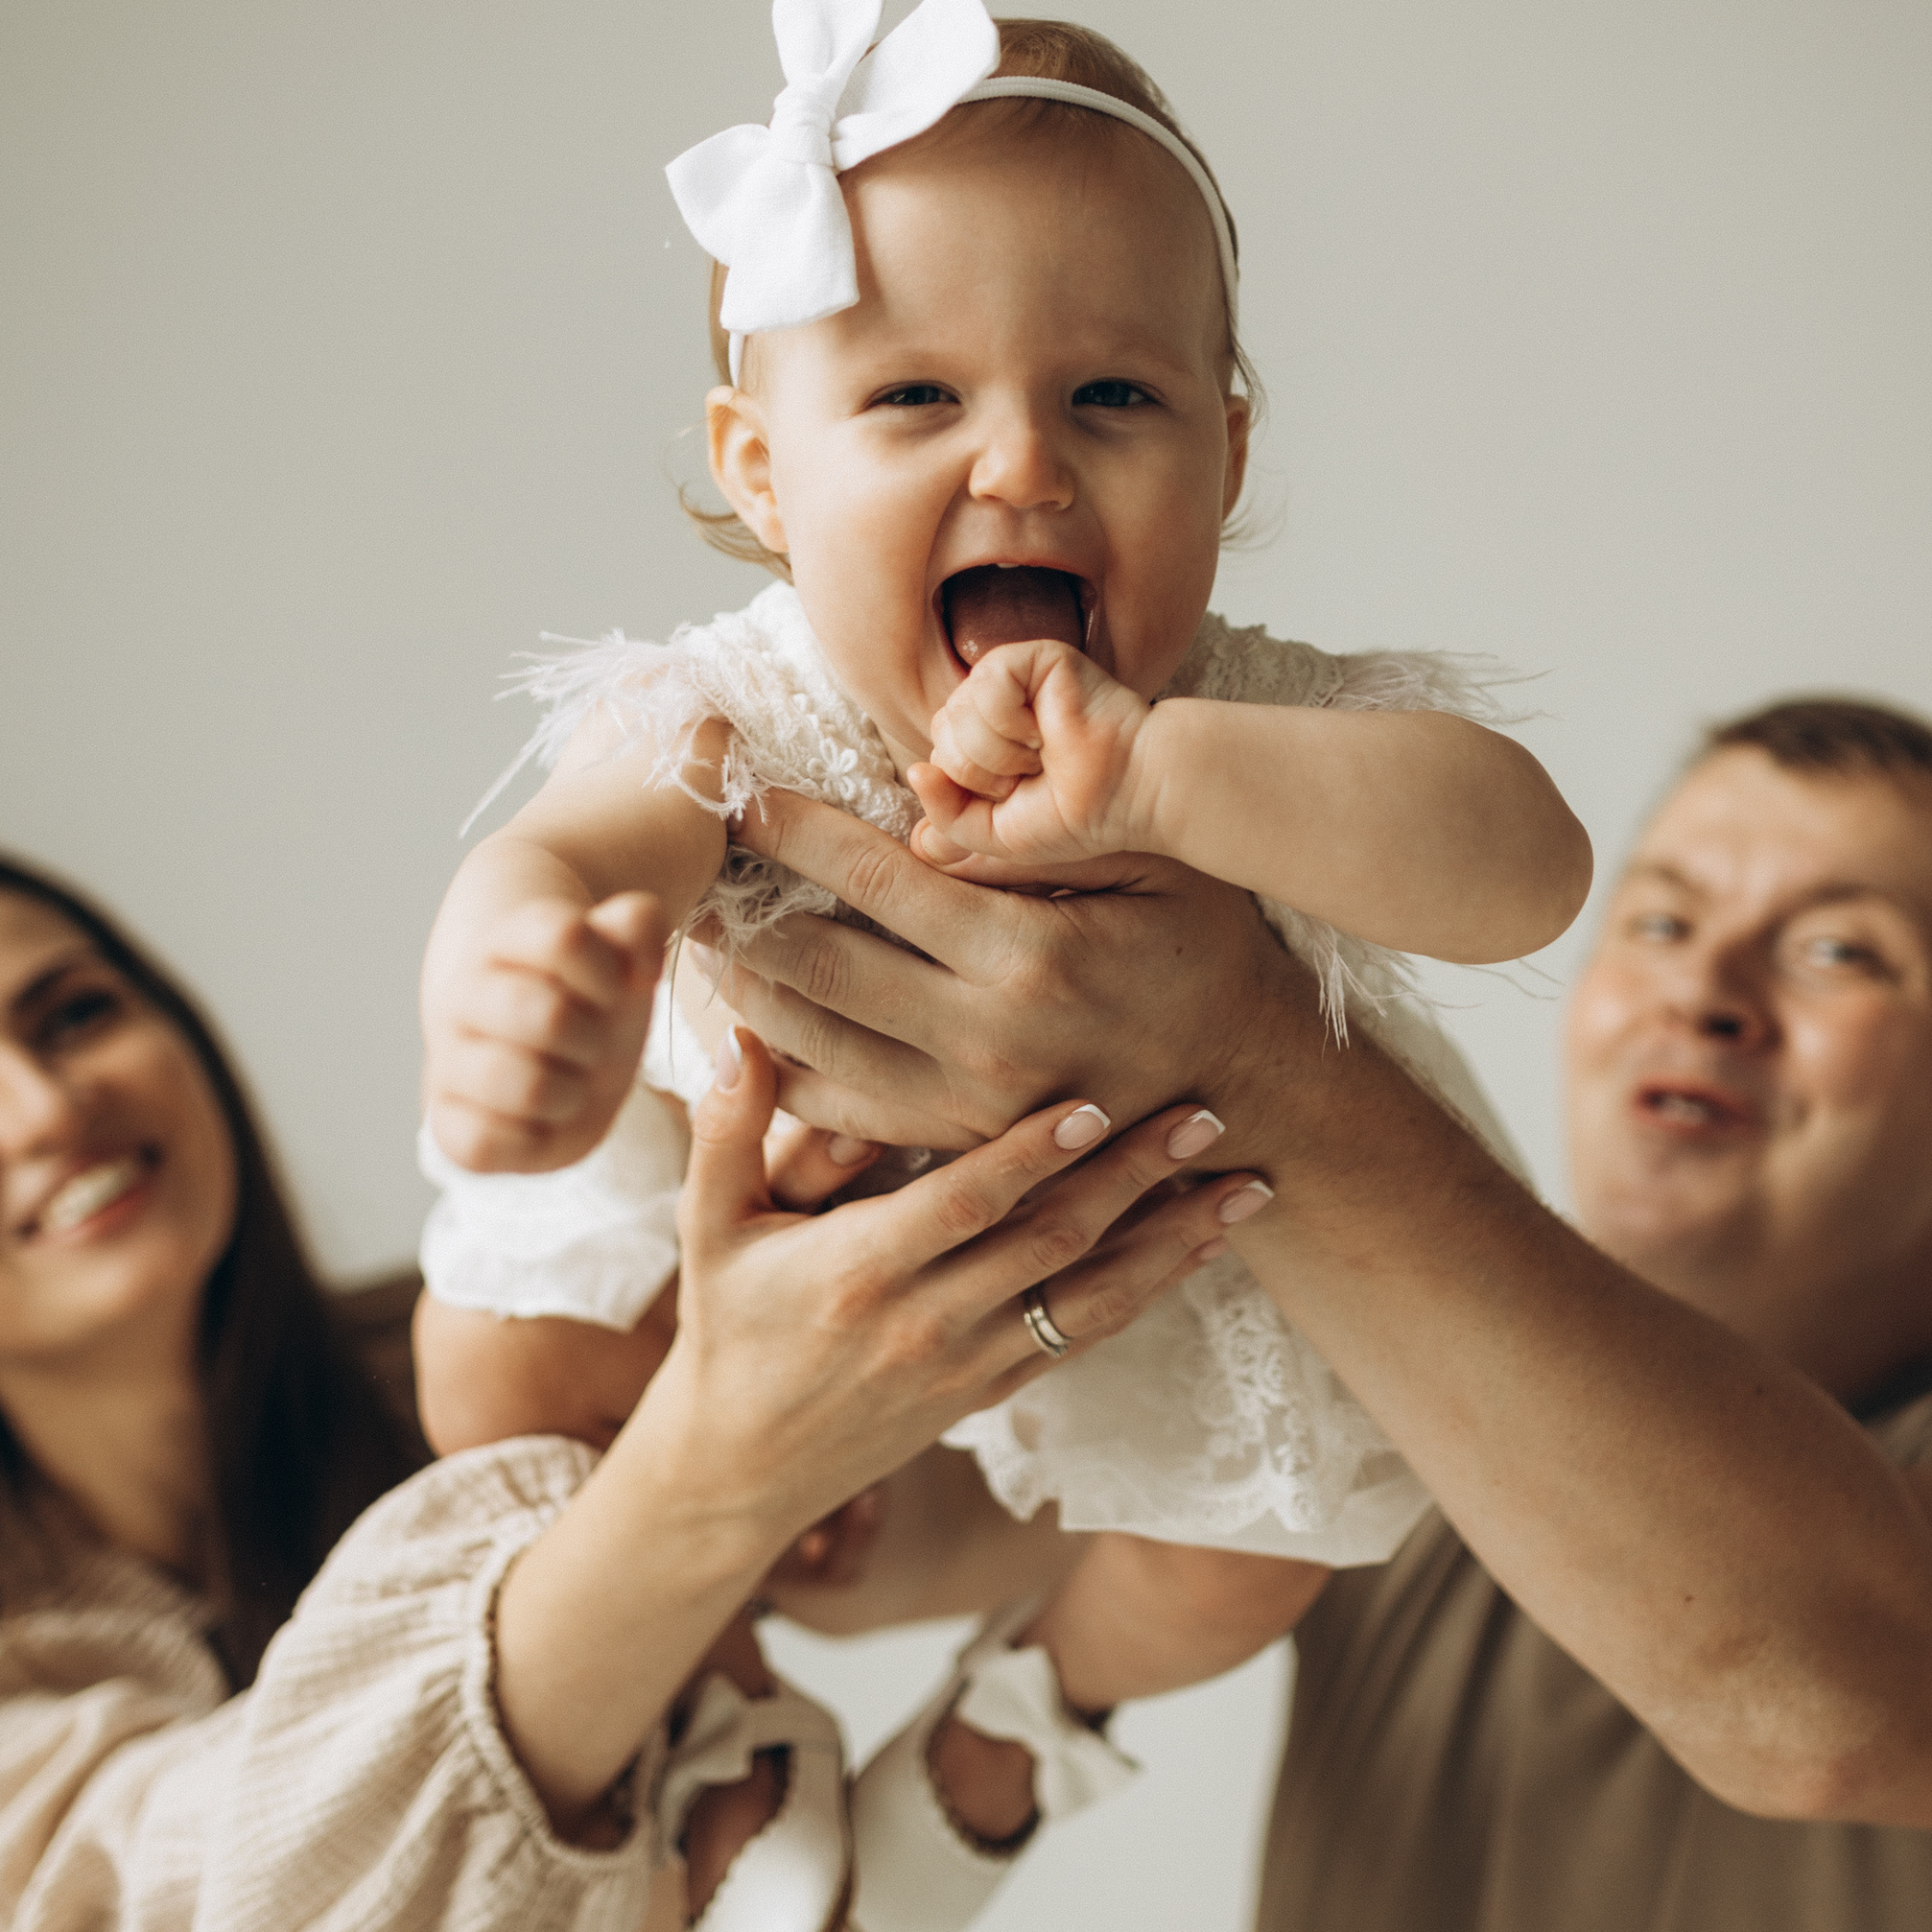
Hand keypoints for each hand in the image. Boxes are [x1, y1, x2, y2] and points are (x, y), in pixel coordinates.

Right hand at [422, 888, 664, 1174]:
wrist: (537, 1047)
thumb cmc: (585, 1000)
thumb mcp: (619, 956)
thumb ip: (637, 928)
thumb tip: (640, 965)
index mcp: (503, 941)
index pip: (564, 937)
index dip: (608, 971)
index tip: (609, 990)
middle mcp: (462, 996)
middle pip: (550, 1016)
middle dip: (594, 1038)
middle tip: (591, 1044)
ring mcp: (448, 1062)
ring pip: (526, 1086)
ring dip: (572, 1093)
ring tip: (571, 1086)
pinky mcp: (446, 1125)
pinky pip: (482, 1142)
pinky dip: (531, 1141)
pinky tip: (543, 1121)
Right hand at [633, 1026, 1263, 1546]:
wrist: (740, 1469)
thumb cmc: (726, 1329)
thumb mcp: (708, 1228)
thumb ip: (728, 1130)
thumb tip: (745, 1034)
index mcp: (859, 1271)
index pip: (964, 1204)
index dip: (1032, 1154)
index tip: (1095, 1099)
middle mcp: (927, 1322)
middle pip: (1052, 1241)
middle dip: (1136, 1176)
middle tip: (1204, 1111)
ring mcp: (970, 1363)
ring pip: (1092, 1296)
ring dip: (1175, 1239)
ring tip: (1245, 1183)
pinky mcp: (995, 1390)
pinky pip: (1087, 1336)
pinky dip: (1151, 1289)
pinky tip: (1204, 1245)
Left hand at [709, 789, 1312, 1153]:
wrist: (1248, 1086)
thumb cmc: (1202, 950)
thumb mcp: (1153, 862)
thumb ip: (1039, 827)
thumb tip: (923, 783)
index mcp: (1028, 958)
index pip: (875, 880)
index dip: (794, 831)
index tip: (736, 794)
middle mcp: (985, 1043)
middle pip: (818, 972)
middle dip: (741, 917)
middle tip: (684, 874)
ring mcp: (965, 1109)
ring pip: (811, 1052)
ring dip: (744, 995)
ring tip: (700, 944)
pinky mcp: (957, 1148)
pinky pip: (837, 1118)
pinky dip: (779, 1076)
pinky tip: (748, 1030)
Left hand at [909, 642, 1155, 875]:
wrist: (1131, 792)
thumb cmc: (1076, 816)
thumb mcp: (995, 835)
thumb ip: (946, 814)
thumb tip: (916, 771)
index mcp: (982, 744)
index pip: (936, 760)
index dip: (971, 791)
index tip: (1020, 796)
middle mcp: (992, 707)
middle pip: (940, 735)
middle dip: (981, 773)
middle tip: (1031, 775)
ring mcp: (1011, 680)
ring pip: (957, 713)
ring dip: (999, 752)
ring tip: (1042, 754)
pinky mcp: (1032, 657)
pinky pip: (986, 686)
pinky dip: (1012, 723)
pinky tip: (1046, 729)